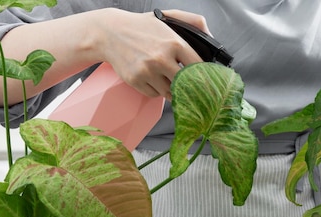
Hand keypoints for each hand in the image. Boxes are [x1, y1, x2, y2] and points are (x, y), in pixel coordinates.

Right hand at [94, 9, 208, 98]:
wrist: (109, 32)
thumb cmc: (142, 27)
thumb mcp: (168, 17)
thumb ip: (193, 22)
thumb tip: (212, 36)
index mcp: (174, 43)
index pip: (199, 67)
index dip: (203, 75)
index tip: (206, 80)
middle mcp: (161, 59)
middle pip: (186, 85)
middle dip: (188, 86)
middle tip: (189, 86)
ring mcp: (147, 71)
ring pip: (170, 92)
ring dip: (171, 88)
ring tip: (165, 76)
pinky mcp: (136, 81)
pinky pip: (155, 94)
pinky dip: (156, 90)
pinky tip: (152, 78)